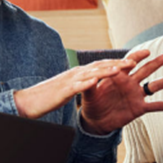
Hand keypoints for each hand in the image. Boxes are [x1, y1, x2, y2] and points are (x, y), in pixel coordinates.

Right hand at [13, 57, 136, 119]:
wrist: (28, 102)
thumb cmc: (48, 97)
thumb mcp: (69, 89)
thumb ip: (81, 84)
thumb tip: (92, 82)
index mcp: (78, 74)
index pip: (101, 66)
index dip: (117, 63)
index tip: (133, 61)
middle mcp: (75, 73)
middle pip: (100, 66)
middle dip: (118, 63)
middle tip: (135, 61)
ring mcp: (69, 81)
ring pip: (91, 73)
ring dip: (107, 70)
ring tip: (122, 69)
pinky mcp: (62, 91)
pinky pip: (76, 86)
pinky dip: (87, 83)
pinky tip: (96, 81)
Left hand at [79, 50, 162, 134]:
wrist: (95, 120)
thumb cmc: (92, 103)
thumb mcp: (89, 93)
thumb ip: (91, 84)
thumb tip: (91, 77)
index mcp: (119, 76)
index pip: (130, 62)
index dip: (137, 57)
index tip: (147, 52)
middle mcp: (130, 83)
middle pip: (146, 70)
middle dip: (157, 63)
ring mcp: (136, 95)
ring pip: (154, 86)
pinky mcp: (139, 109)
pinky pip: (156, 106)